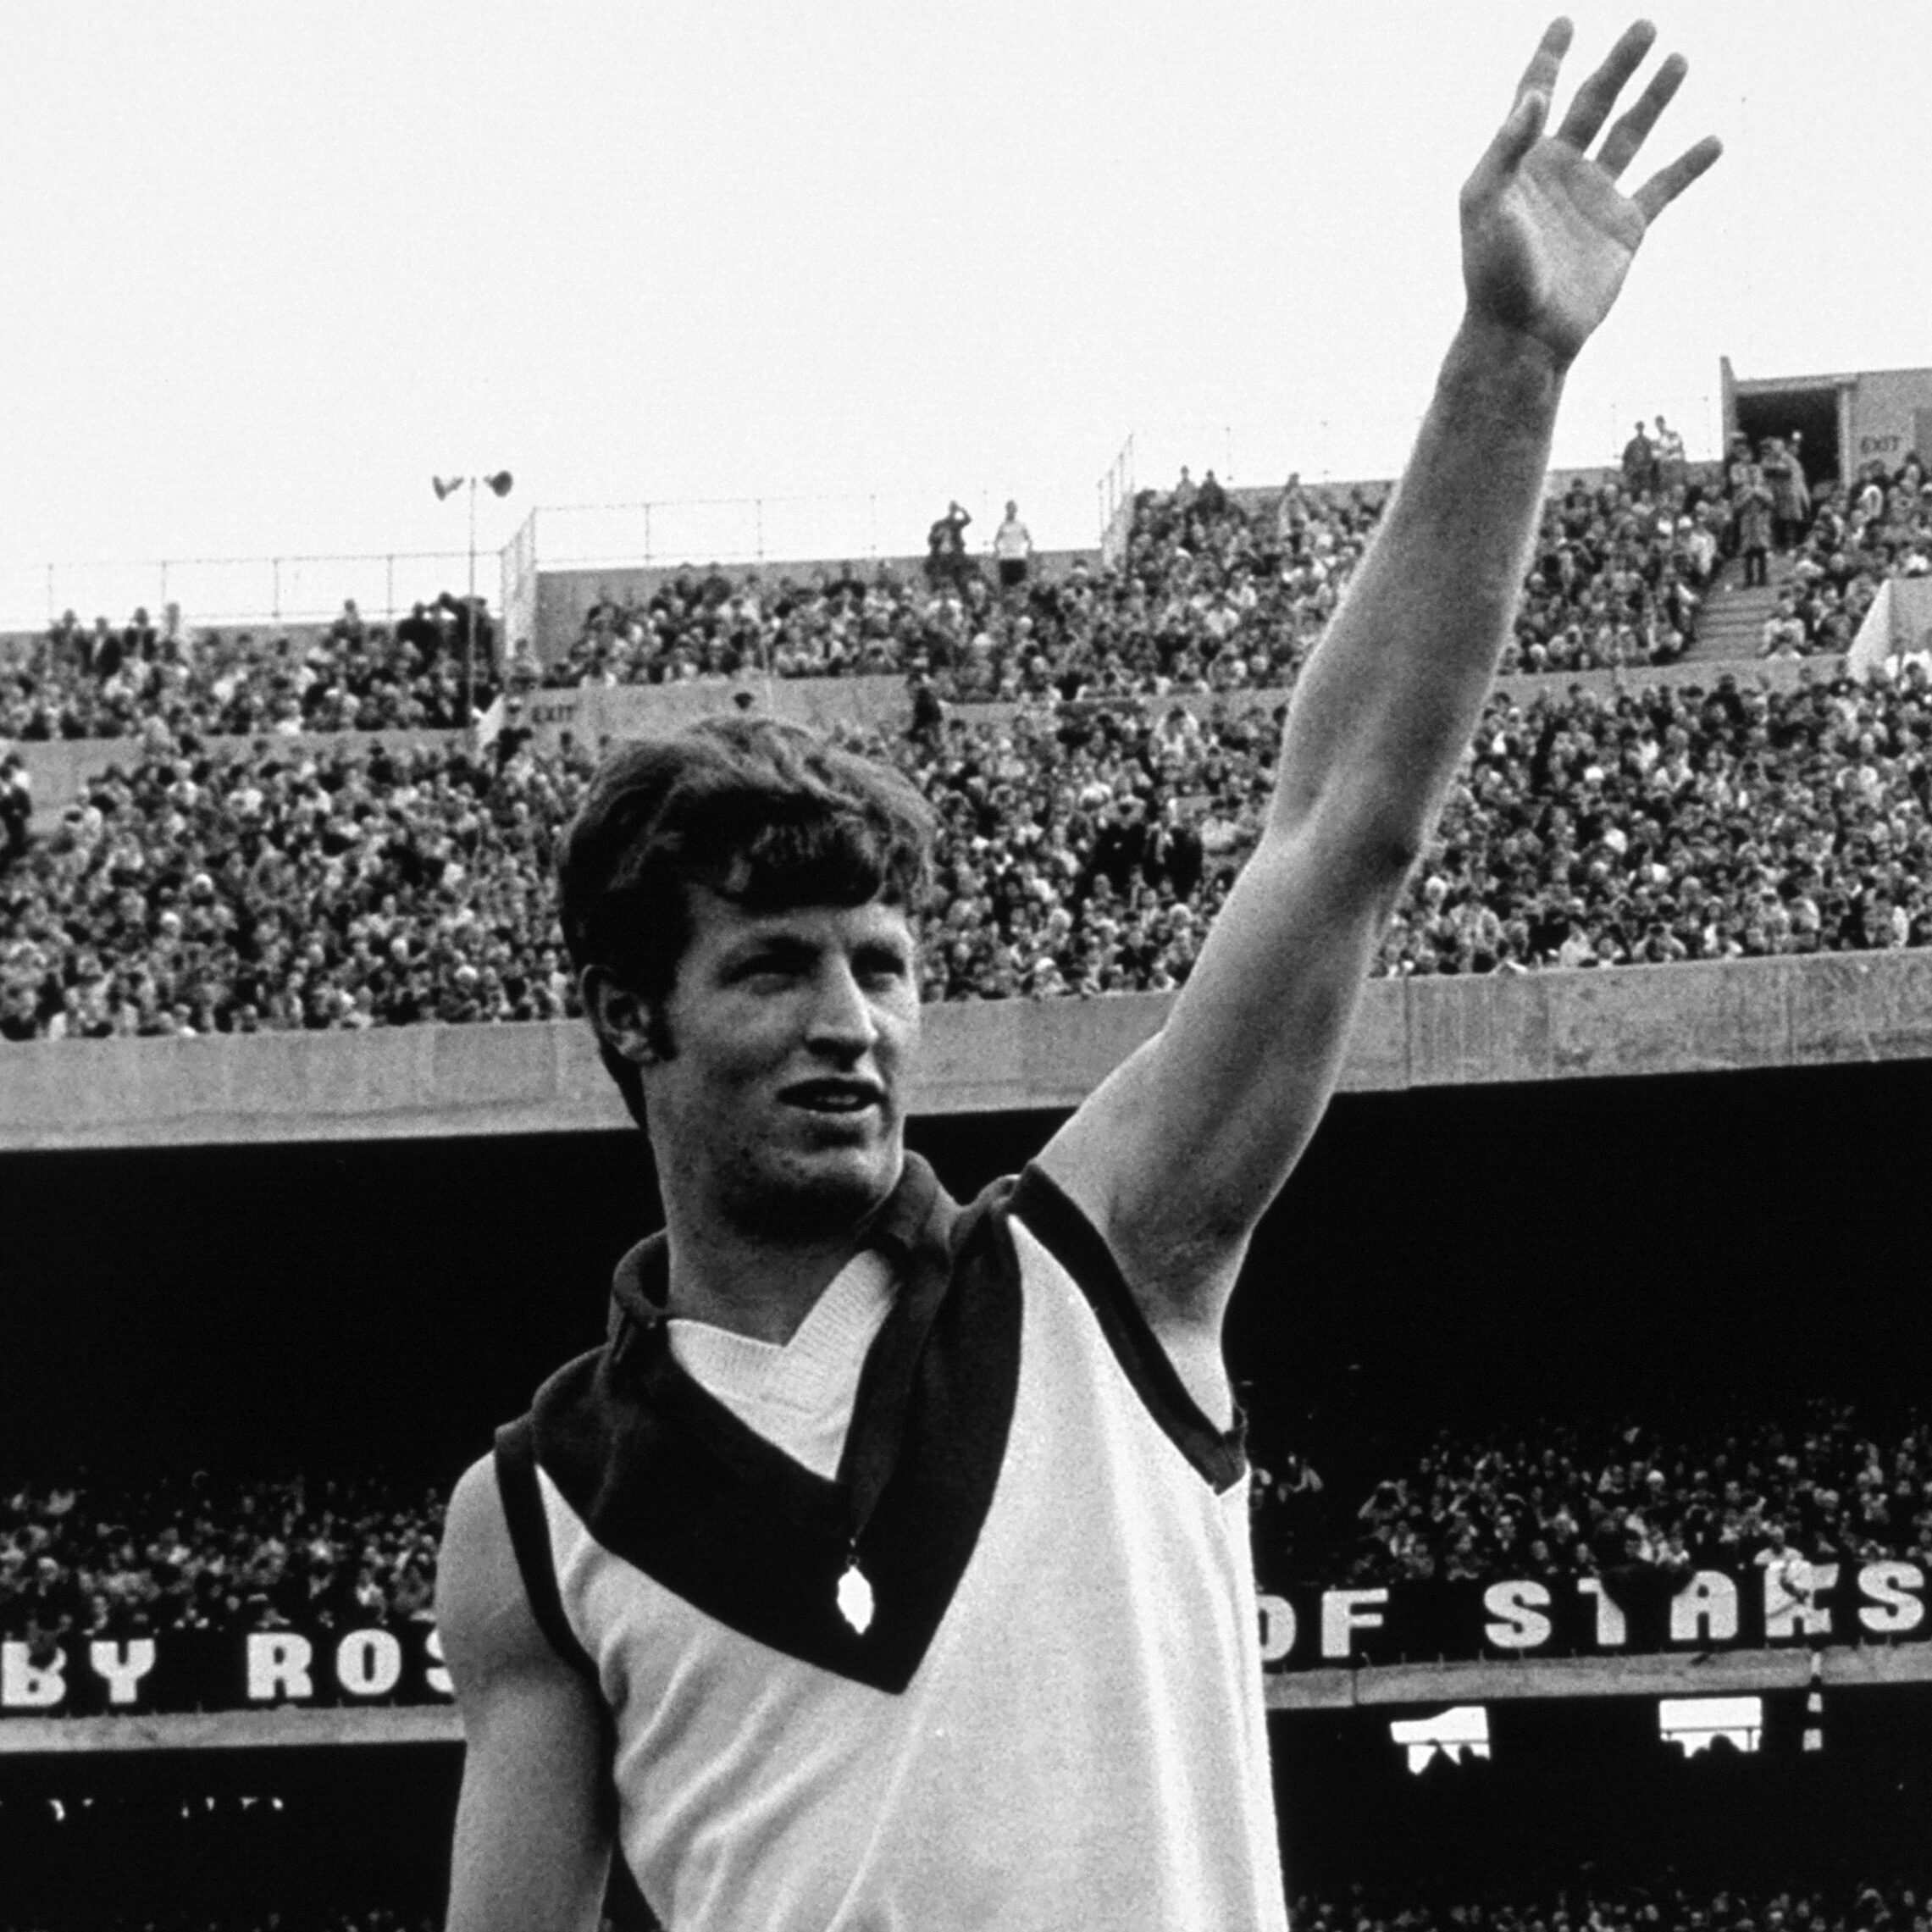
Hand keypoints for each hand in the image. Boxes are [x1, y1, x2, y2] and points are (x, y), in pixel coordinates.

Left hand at [1460, 18, 1720, 366]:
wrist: (1524, 334)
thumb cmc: (1494, 273)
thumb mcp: (1486, 204)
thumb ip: (1507, 146)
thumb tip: (1534, 95)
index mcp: (1521, 163)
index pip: (1536, 96)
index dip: (1550, 59)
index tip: (1565, 21)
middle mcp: (1559, 173)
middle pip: (1594, 103)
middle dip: (1619, 65)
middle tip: (1645, 27)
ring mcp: (1594, 198)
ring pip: (1631, 134)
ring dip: (1655, 98)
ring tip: (1679, 58)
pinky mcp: (1624, 228)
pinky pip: (1664, 187)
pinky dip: (1690, 165)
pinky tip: (1713, 141)